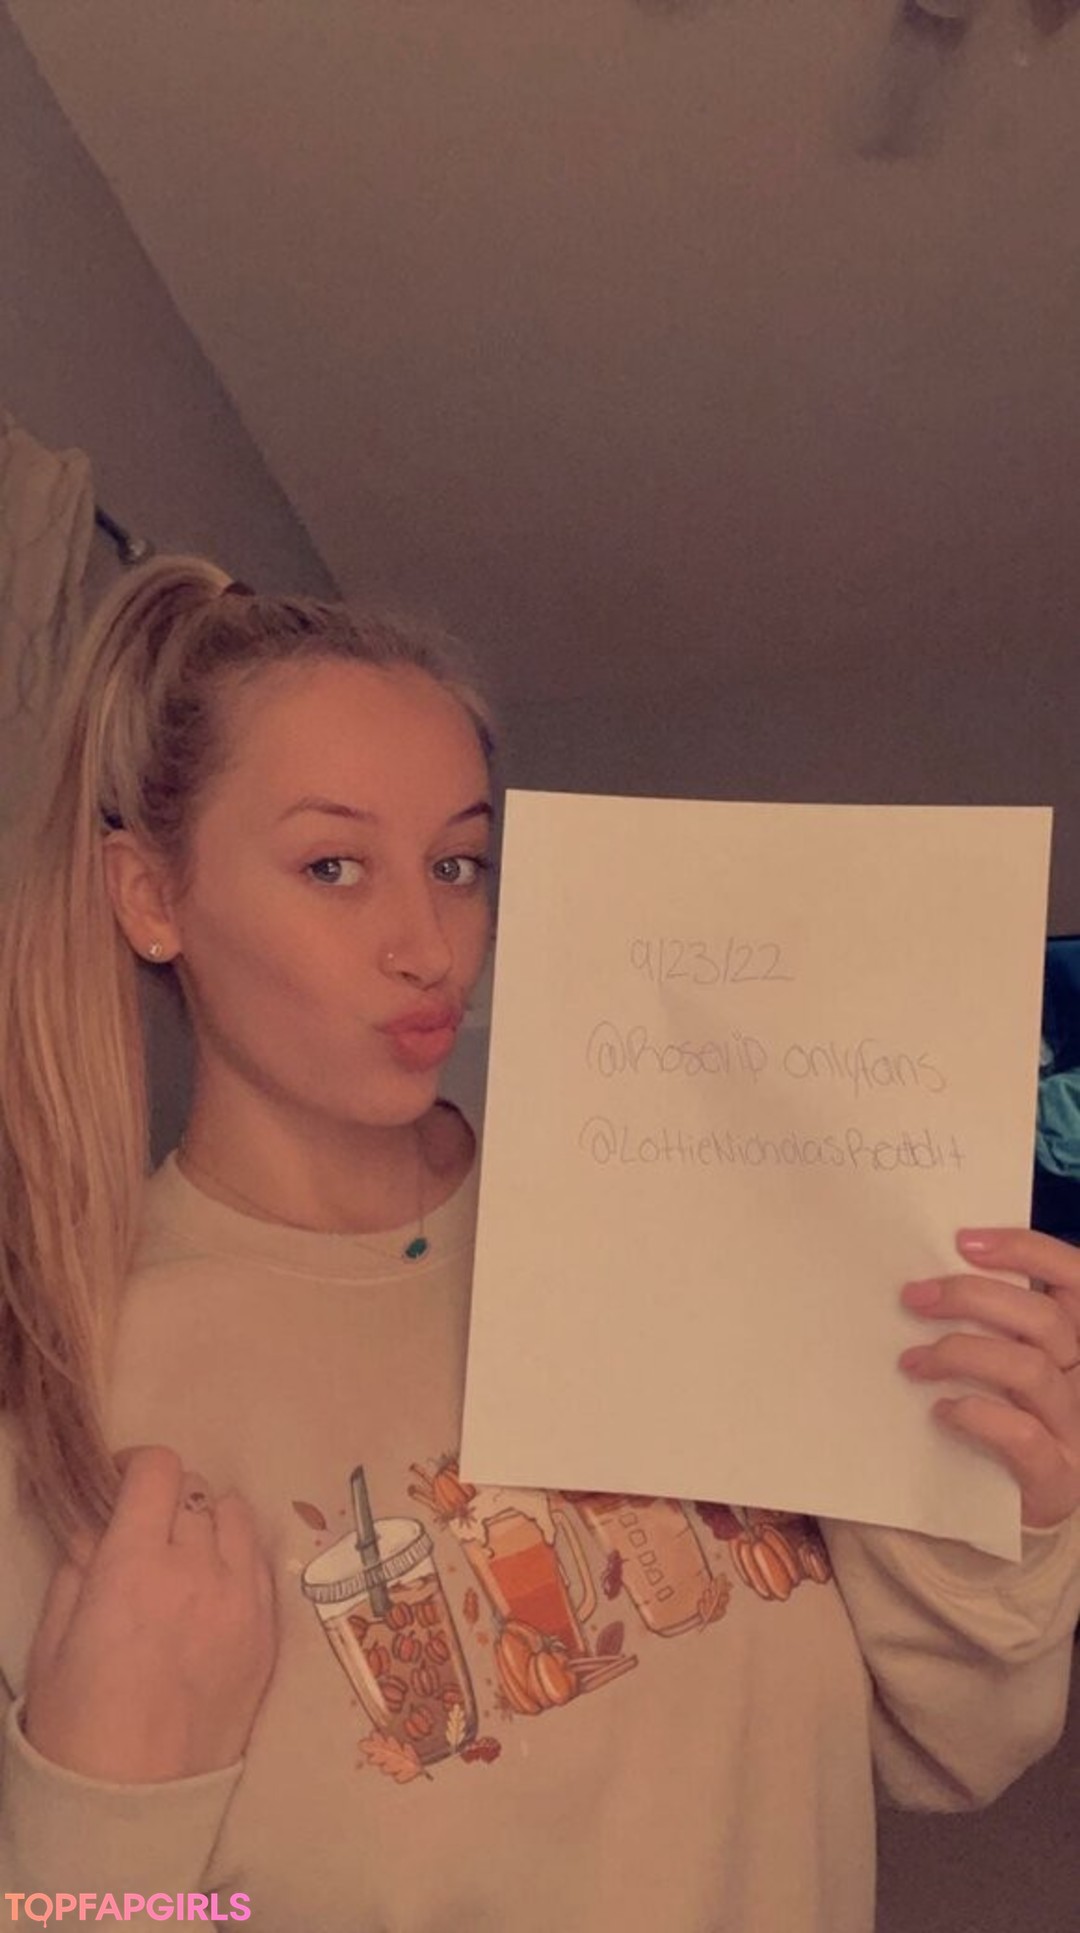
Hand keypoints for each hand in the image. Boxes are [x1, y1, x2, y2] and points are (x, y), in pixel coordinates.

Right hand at [24, 1445, 276, 1781]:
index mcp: (134, 1566)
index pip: (160, 1470)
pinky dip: (238, 1564)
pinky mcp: (268, 1635)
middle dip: (167, 1504)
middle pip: (196, 1494)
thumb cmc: (75, 1728)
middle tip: (146, 1535)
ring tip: (187, 1560)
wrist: (133, 1807)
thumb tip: (96, 1529)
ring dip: (210, 1526)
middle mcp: (198, 1572)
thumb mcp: (52, 1643)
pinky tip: (214, 1593)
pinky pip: (261, 1567)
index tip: (122, 1482)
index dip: (138, 1466)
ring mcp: (242, 1603)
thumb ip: (78, 1570)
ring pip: (237, 1521)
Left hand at [900, 1228, 1079, 1528]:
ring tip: (911, 1361)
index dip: (1026, 1250)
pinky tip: (940, 1412)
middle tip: (914, 1298)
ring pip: (1029, 1370)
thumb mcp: (1002, 1359)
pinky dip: (976, 1415)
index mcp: (1076, 1341)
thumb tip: (932, 1275)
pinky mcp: (1056, 1478)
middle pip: (1044, 1319)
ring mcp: (1075, 1430)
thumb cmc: (997, 1418)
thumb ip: (990, 1321)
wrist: (1002, 1508)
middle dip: (972, 1297)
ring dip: (961, 1354)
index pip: (1074, 1277)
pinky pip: (1021, 1434)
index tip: (963, 1241)